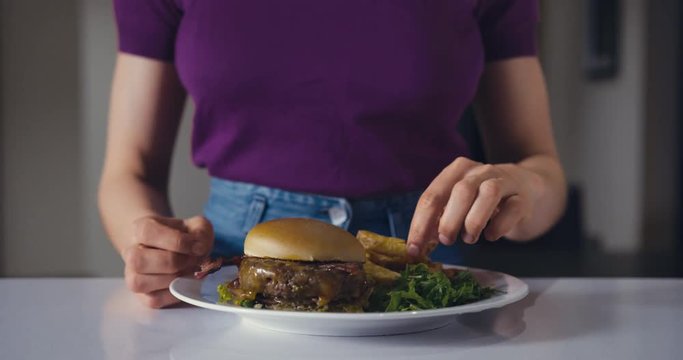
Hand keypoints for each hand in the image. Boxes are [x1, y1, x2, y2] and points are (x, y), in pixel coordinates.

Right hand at [122, 215, 213, 307]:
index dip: (177, 241)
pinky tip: (183, 283)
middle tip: (193, 261)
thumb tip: (199, 248)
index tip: (197, 247)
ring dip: (172, 279)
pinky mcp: (141, 296)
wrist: (171, 249)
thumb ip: (201, 231)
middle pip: (140, 260)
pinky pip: (153, 299)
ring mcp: (133, 275)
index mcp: (141, 229)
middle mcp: (131, 252)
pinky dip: (173, 294)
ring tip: (189, 271)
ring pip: (141, 282)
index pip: (148, 233)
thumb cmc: (182, 237)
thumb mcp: (196, 226)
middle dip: (175, 262)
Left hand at [407, 157, 541, 256]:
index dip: (420, 225)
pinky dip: (499, 226)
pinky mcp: (523, 197)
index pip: (432, 196)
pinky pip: (513, 208)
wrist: (525, 187)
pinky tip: (491, 236)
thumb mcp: (457, 203)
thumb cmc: (482, 200)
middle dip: (448, 221)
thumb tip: (418, 243)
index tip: (413, 249)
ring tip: (469, 239)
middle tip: (446, 241)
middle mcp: (480, 171)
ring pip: (489, 193)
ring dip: (474, 221)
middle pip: (460, 191)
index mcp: (457, 170)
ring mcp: (504, 180)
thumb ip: (438, 218)